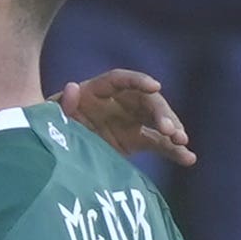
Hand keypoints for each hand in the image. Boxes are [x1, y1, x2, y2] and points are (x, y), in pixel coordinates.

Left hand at [52, 68, 194, 166]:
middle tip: (170, 130)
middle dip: (162, 113)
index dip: (138, 81)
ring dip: (173, 130)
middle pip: (146, 101)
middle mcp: (118, 102)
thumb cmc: (53, 127)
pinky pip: (159, 143)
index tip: (156, 87)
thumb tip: (73, 87)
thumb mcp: (51, 116)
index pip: (121, 80)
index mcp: (98, 91)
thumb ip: (61, 104)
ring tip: (182, 142)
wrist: (56, 152)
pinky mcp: (136, 140)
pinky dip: (173, 151)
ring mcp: (130, 120)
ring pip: (158, 121)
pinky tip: (189, 159)